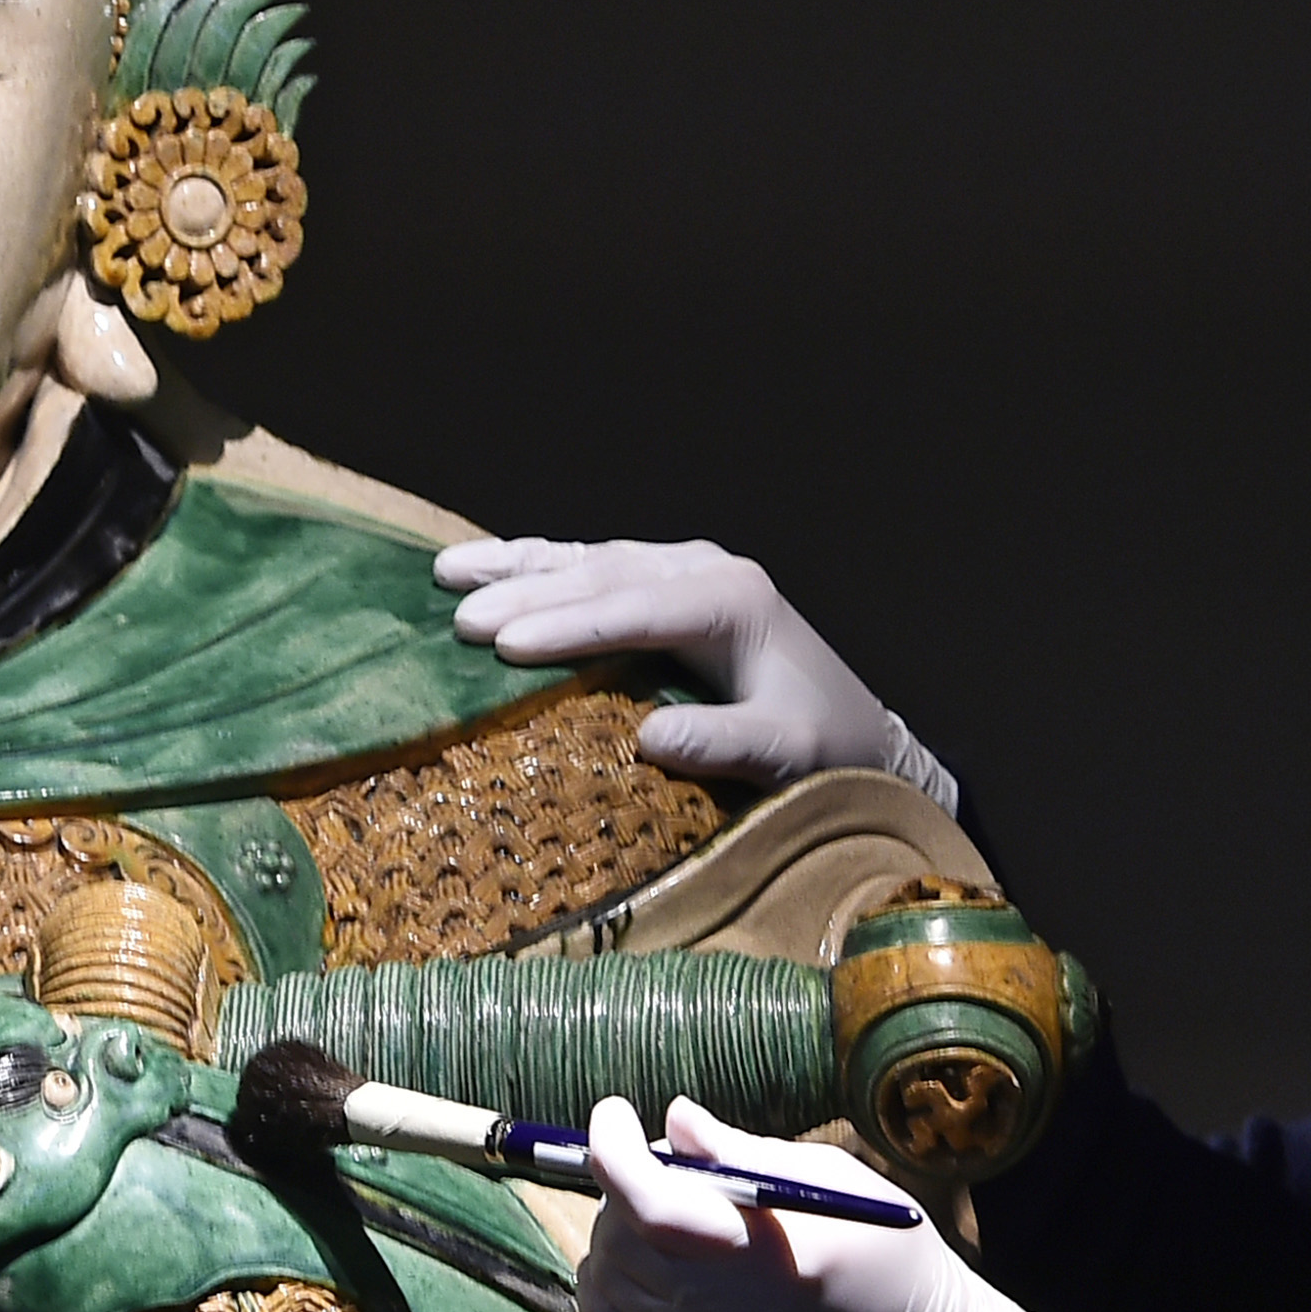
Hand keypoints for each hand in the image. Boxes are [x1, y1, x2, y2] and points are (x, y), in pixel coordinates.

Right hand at [435, 538, 957, 808]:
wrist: (863, 731)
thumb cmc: (826, 747)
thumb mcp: (787, 752)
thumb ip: (725, 744)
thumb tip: (650, 739)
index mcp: (732, 600)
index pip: (634, 610)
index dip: (567, 627)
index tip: (504, 645)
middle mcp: (706, 570)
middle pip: (601, 577)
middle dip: (527, 594)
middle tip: (461, 621)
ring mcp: (686, 569)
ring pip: (589, 559)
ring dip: (518, 567)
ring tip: (446, 573)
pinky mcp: (671, 582)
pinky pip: (595, 566)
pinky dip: (540, 566)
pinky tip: (490, 563)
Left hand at [577, 1096, 1068, 1311]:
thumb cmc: (888, 1259)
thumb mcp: (834, 1182)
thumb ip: (742, 1152)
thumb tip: (674, 1120)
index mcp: (769, 1257)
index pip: (655, 1205)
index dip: (614, 1151)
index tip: (614, 1112)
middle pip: (623, 1239)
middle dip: (622, 1182)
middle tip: (661, 1163)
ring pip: (604, 1282)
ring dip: (613, 1233)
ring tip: (655, 1212)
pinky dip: (605, 1284)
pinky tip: (641, 1262)